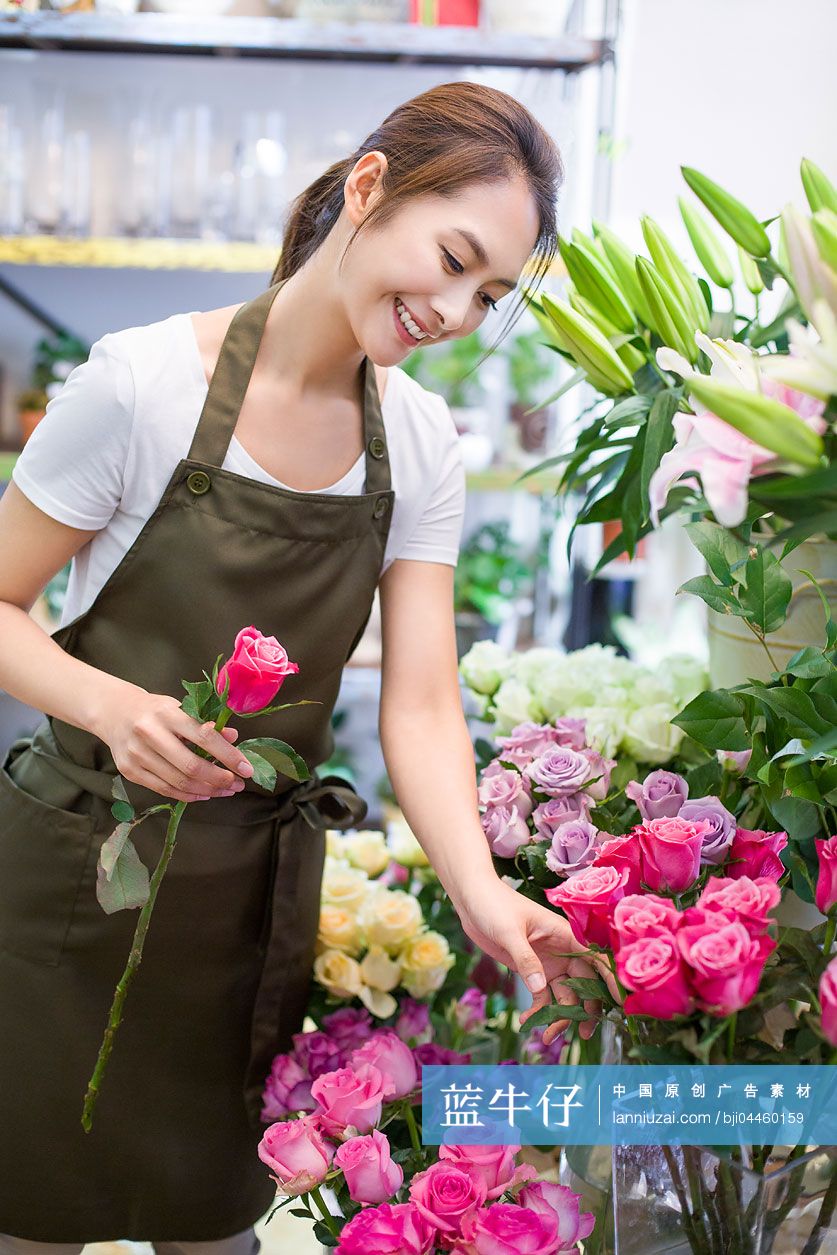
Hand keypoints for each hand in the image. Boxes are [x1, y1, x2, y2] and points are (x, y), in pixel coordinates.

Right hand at [95, 684, 254, 802]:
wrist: (114, 712)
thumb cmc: (154, 710)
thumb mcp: (180, 708)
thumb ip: (204, 723)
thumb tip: (232, 738)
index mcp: (167, 713)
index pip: (204, 737)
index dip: (228, 756)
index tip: (246, 769)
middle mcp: (149, 734)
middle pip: (191, 766)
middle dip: (219, 779)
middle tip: (237, 784)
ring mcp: (137, 755)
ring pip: (178, 782)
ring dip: (207, 790)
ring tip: (225, 790)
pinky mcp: (130, 772)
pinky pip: (164, 790)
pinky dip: (187, 795)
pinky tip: (203, 794)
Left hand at [454, 877, 620, 1043]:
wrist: (472, 899)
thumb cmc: (494, 904)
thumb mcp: (509, 932)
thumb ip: (525, 959)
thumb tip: (540, 987)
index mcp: (565, 933)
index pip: (596, 958)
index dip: (610, 979)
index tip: (619, 1003)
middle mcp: (562, 949)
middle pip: (584, 983)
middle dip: (585, 1009)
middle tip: (581, 1034)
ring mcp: (548, 961)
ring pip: (564, 995)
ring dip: (559, 1017)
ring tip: (547, 1038)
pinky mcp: (532, 969)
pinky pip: (542, 996)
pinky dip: (538, 1011)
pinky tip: (526, 1021)